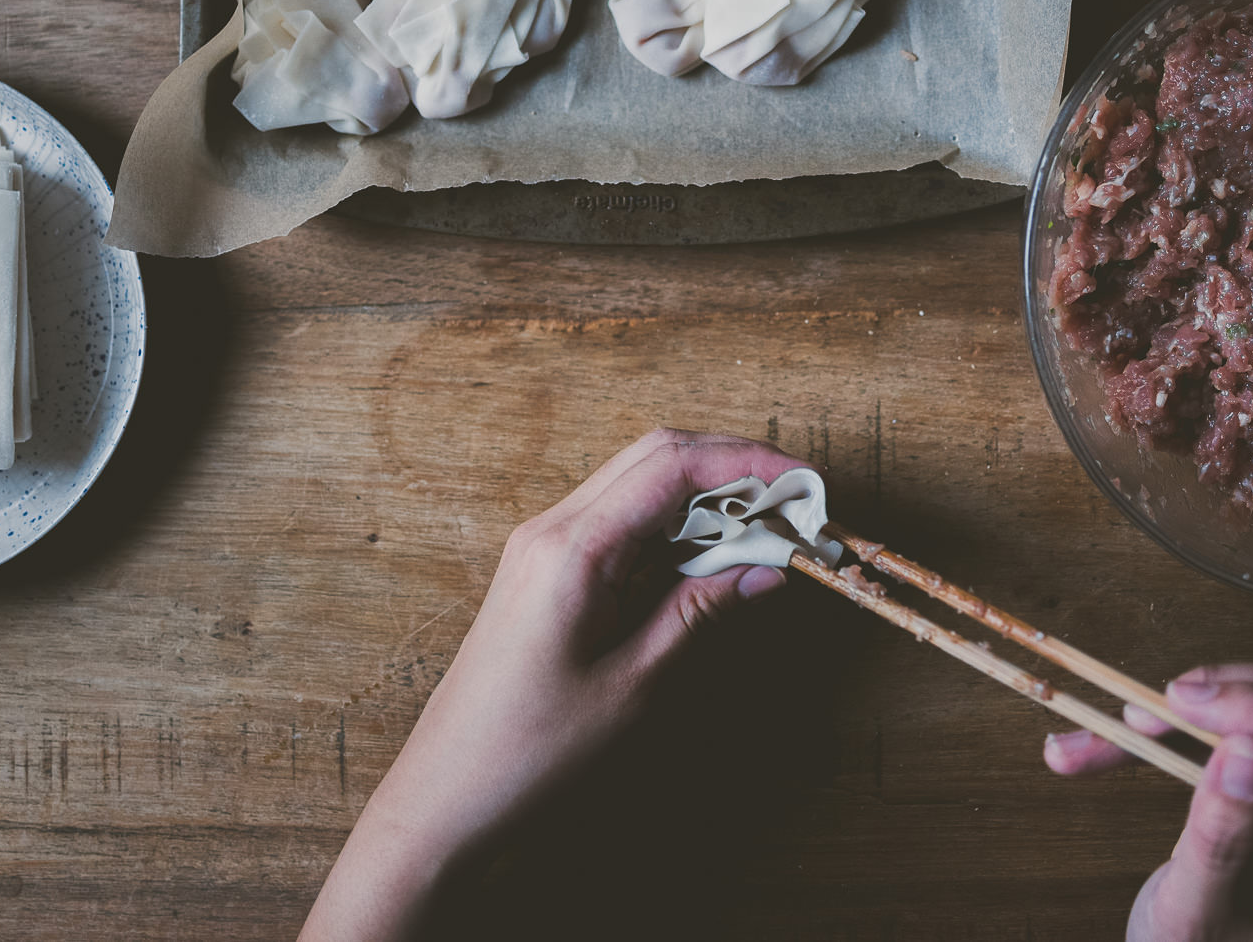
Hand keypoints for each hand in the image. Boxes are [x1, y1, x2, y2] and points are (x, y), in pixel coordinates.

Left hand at [301, 430, 805, 941]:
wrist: (447, 795)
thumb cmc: (533, 751)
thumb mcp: (635, 685)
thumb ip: (700, 612)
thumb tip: (767, 567)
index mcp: (572, 549)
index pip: (671, 465)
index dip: (747, 462)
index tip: (805, 484)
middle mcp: (551, 529)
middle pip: (655, 456)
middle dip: (733, 467)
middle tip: (796, 505)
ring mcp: (542, 545)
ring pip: (638, 483)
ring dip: (705, 495)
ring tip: (766, 533)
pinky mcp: (544, 569)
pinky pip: (619, 520)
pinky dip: (673, 525)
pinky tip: (711, 559)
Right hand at [1045, 664, 1252, 941]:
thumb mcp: (1195, 918)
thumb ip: (1222, 841)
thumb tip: (1250, 751)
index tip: (1183, 705)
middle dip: (1224, 693)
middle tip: (1148, 708)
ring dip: (1187, 704)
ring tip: (1115, 726)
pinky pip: (1224, 727)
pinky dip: (1163, 725)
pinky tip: (1105, 741)